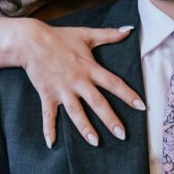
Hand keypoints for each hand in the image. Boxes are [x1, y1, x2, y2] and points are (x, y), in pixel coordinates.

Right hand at [18, 21, 144, 147]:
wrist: (32, 41)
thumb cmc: (60, 37)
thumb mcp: (87, 34)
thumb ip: (109, 34)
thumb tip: (130, 29)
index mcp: (89, 68)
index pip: (113, 83)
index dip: (128, 95)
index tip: (142, 107)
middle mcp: (77, 81)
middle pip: (97, 103)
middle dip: (110, 119)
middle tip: (122, 135)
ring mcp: (62, 90)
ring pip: (75, 112)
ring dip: (85, 128)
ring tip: (95, 142)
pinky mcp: (47, 94)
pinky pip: (48, 115)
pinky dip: (48, 129)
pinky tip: (51, 143)